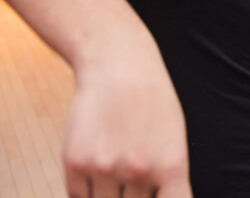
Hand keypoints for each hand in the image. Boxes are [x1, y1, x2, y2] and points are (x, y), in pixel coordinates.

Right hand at [63, 65, 192, 197]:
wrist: (118, 64)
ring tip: (114, 167)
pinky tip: (95, 171)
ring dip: (108, 194)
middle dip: (132, 196)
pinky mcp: (75, 162)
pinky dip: (86, 192)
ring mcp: (104, 167)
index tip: (152, 196)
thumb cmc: (151, 102)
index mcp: (171, 166)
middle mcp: (139, 170)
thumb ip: (168, 180)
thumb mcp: (174, 141)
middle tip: (129, 176)